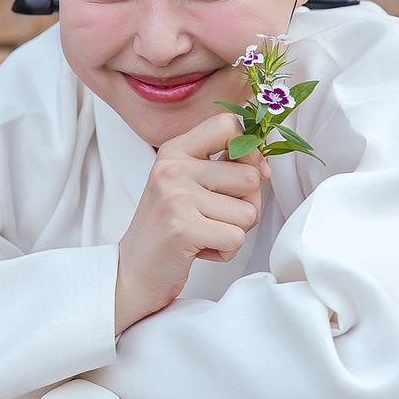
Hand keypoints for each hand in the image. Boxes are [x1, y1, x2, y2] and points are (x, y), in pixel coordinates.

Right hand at [115, 112, 270, 335]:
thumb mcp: (188, 185)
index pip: (229, 126)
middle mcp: (173, 168)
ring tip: (205, 234)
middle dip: (246, 205)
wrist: (133, 272)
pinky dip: (226, 252)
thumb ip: (223, 168)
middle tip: (217, 219)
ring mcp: (176, 197)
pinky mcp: (182, 228)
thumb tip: (265, 167)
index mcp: (175, 150)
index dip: (250, 152)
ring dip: (234, 232)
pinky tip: (200, 250)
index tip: (244, 177)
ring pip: (248, 211)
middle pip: (250, 177)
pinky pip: (237, 238)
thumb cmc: (169, 229)